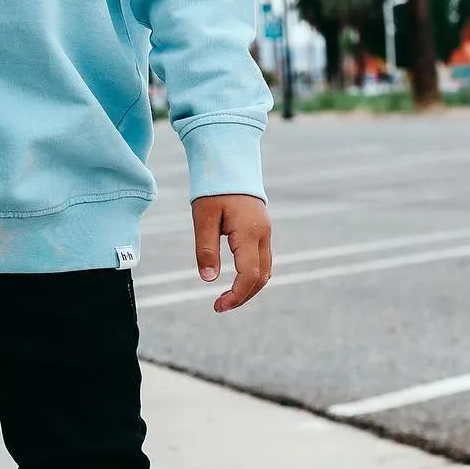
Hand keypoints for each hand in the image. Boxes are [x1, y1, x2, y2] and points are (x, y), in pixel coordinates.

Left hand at [191, 193, 271, 312]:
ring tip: (227, 297)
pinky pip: (262, 259)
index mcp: (249, 232)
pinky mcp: (262, 230)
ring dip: (249, 287)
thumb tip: (209, 280)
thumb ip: (206, 249)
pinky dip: (252, 274)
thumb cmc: (214, 188)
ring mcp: (265, 232)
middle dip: (243, 296)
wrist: (230, 161)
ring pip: (265, 270)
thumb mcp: (203, 217)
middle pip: (262, 278)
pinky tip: (235, 279)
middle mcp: (263, 235)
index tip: (218, 306)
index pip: (250, 275)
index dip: (236, 296)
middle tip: (220, 306)